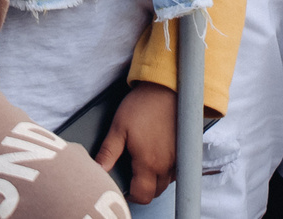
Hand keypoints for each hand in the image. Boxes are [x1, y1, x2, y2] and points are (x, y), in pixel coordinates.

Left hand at [96, 82, 180, 203]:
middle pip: (155, 192)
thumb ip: (108, 152)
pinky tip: (158, 158)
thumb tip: (98, 170)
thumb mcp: (119, 127)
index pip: (142, 195)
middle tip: (132, 179)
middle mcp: (166, 164)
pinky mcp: (184, 148)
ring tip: (144, 168)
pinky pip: (176, 169)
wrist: (167, 87)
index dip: (131, 196)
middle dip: (143, 190)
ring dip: (155, 181)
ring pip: (167, 182)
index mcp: (148, 162)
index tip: (124, 188)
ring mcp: (177, 157)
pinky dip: (167, 170)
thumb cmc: (143, 105)